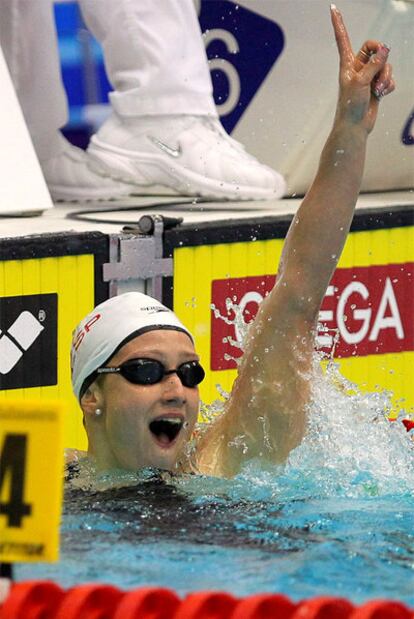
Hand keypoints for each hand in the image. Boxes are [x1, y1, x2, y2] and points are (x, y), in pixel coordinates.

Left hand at [331, 4, 394, 132]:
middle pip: (375, 49)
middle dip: (382, 58)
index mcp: (347, 64)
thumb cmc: (350, 105)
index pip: (342, 38)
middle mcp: (358, 67)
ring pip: (386, 65)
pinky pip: (390, 79)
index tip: (332, 8)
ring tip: (378, 89)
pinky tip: (381, 95)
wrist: (355, 126)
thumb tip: (386, 49)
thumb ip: (374, 64)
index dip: (339, 24)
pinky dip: (388, 86)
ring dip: (385, 77)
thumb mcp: (361, 81)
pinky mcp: (377, 86)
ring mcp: (369, 77)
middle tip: (380, 67)